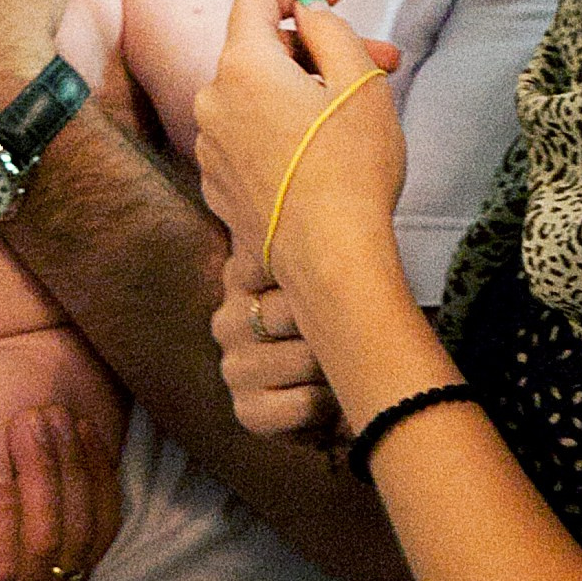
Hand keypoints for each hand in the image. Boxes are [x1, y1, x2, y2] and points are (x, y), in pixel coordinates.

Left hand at [194, 0, 407, 307]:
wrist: (331, 261)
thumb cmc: (352, 170)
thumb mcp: (360, 82)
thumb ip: (330, 29)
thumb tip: (306, 6)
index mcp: (242, 67)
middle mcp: (213, 102)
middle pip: (262, 51)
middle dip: (320, 48)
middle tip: (382, 60)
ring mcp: (211, 148)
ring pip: (258, 96)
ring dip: (305, 90)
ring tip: (360, 109)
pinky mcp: (220, 186)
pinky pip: (250, 136)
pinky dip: (283, 127)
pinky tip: (325, 148)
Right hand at [212, 243, 345, 440]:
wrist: (354, 386)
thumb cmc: (348, 318)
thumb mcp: (337, 265)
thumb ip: (325, 231)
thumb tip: (347, 169)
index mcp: (243, 274)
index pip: (273, 260)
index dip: (324, 275)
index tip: (350, 280)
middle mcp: (227, 319)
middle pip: (294, 310)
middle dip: (336, 325)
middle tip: (352, 333)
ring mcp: (233, 367)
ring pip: (304, 359)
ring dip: (338, 367)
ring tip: (344, 365)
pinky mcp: (248, 411)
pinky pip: (299, 404)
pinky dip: (326, 404)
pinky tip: (330, 398)